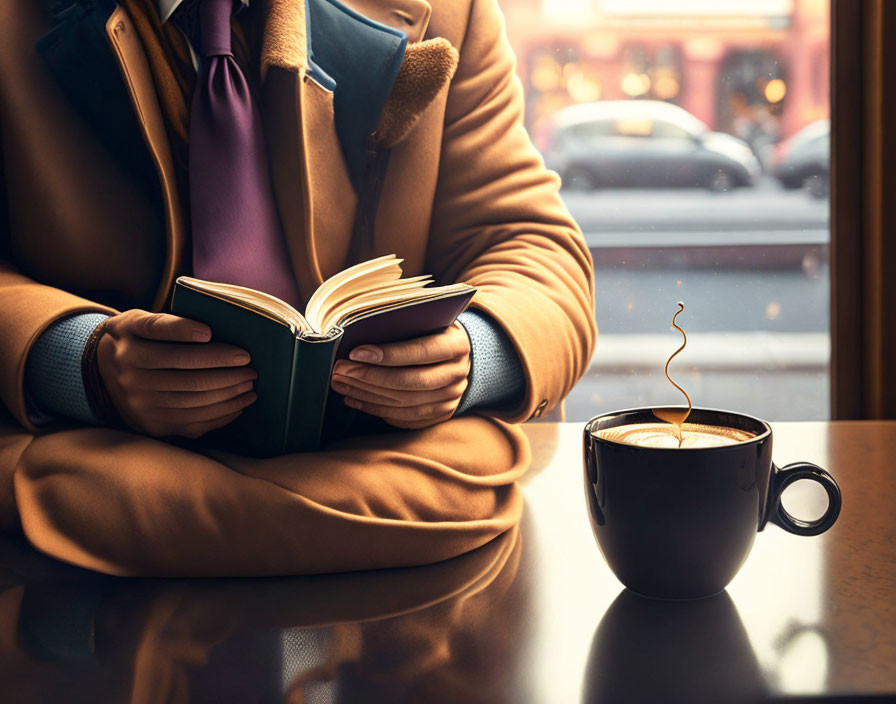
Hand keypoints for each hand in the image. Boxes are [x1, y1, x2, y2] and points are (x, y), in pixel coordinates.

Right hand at [96, 310, 257, 438]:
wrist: (102, 375)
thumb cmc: (133, 341)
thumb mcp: (137, 321)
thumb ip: (166, 322)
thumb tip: (207, 332)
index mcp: (131, 348)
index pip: (171, 345)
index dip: (199, 343)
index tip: (225, 342)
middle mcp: (133, 379)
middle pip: (190, 378)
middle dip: (226, 372)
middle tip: (251, 366)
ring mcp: (142, 406)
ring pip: (195, 402)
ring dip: (229, 394)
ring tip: (249, 384)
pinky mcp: (153, 426)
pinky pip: (194, 424)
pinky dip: (222, 415)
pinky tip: (239, 405)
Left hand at [330, 323, 470, 428]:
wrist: (457, 354)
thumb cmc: (433, 330)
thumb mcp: (428, 319)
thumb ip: (404, 324)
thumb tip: (361, 330)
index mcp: (457, 345)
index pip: (422, 352)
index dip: (388, 354)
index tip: (355, 352)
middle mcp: (458, 374)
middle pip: (410, 381)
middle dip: (370, 377)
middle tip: (340, 370)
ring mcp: (451, 398)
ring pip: (404, 402)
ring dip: (367, 394)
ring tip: (340, 383)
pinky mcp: (441, 414)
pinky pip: (404, 417)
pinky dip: (375, 409)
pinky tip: (353, 398)